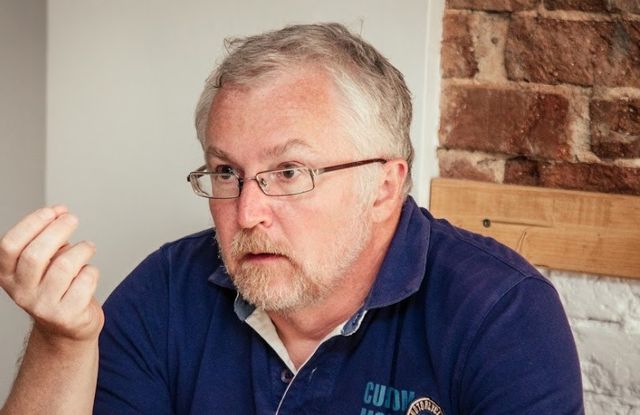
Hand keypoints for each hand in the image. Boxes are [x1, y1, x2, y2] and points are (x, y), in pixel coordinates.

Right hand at [0, 206, 103, 343]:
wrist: (67, 328)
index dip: (31, 223)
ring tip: (88, 247)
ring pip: (65, 266)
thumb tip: (60, 211)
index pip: (9, 245)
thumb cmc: (57, 287)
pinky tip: (88, 273)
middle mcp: (21, 292)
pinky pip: (85, 281)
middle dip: (57, 230)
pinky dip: (92, 270)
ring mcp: (43, 306)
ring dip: (82, 249)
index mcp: (8, 275)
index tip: (53, 211)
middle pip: (35, 254)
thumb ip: (47, 238)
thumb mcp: (43, 263)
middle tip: (72, 219)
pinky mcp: (67, 315)